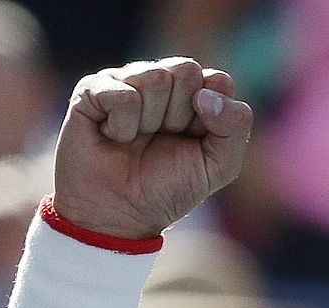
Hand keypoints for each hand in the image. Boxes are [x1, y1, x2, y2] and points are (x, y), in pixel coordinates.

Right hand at [52, 58, 253, 239]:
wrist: (120, 214)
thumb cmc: (167, 189)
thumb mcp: (217, 167)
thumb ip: (235, 128)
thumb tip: (207, 94)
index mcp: (194, 95)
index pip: (218, 80)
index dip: (212, 115)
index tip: (195, 141)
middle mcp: (161, 81)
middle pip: (186, 71)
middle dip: (180, 115)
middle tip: (163, 139)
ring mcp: (125, 81)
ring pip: (155, 78)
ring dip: (150, 122)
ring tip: (137, 140)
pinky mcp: (92, 89)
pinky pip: (123, 95)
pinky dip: (123, 127)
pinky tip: (114, 137)